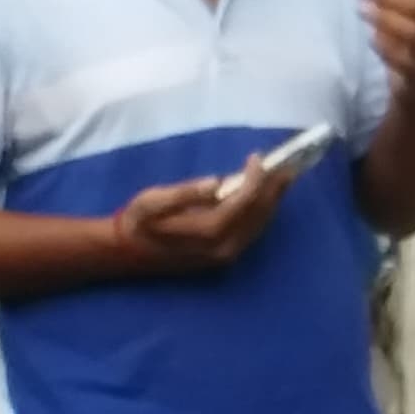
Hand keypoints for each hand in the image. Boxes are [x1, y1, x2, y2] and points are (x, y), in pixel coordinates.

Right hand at [111, 160, 293, 274]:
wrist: (128, 252)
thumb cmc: (138, 222)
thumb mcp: (151, 202)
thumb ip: (184, 193)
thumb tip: (216, 183)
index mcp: (208, 232)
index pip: (244, 201)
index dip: (255, 178)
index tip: (258, 157)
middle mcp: (225, 247)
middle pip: (259, 214)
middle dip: (273, 188)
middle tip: (286, 165)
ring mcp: (228, 255)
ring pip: (259, 224)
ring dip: (272, 200)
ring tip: (281, 178)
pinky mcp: (226, 256)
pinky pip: (252, 231)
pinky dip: (262, 212)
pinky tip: (265, 197)